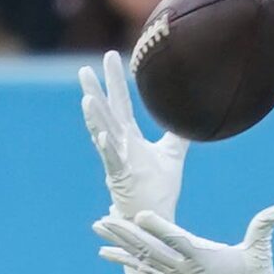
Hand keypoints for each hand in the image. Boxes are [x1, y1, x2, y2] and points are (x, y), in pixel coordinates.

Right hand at [79, 51, 188, 226]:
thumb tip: (190, 116)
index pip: (121, 104)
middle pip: (106, 114)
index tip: (109, 55)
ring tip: (86, 98)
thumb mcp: (172, 156)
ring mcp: (118, 161)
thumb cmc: (160, 190)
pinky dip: (108, 147)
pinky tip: (103, 133)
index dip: (115, 81)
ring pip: (103, 134)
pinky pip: (113, 160)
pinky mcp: (121, 178)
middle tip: (83, 68)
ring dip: (95, 117)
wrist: (156, 217)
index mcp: (130, 139)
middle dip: (96, 91)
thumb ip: (178, 135)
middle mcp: (120, 146)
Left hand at [94, 206, 273, 273]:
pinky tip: (106, 252)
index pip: (177, 240)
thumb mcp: (260, 255)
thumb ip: (262, 230)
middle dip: (126, 233)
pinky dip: (125, 259)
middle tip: (103, 220)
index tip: (139, 214)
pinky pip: (144, 269)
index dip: (158, 227)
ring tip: (98, 226)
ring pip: (142, 257)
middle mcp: (184, 269)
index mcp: (203, 259)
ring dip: (119, 242)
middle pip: (150, 248)